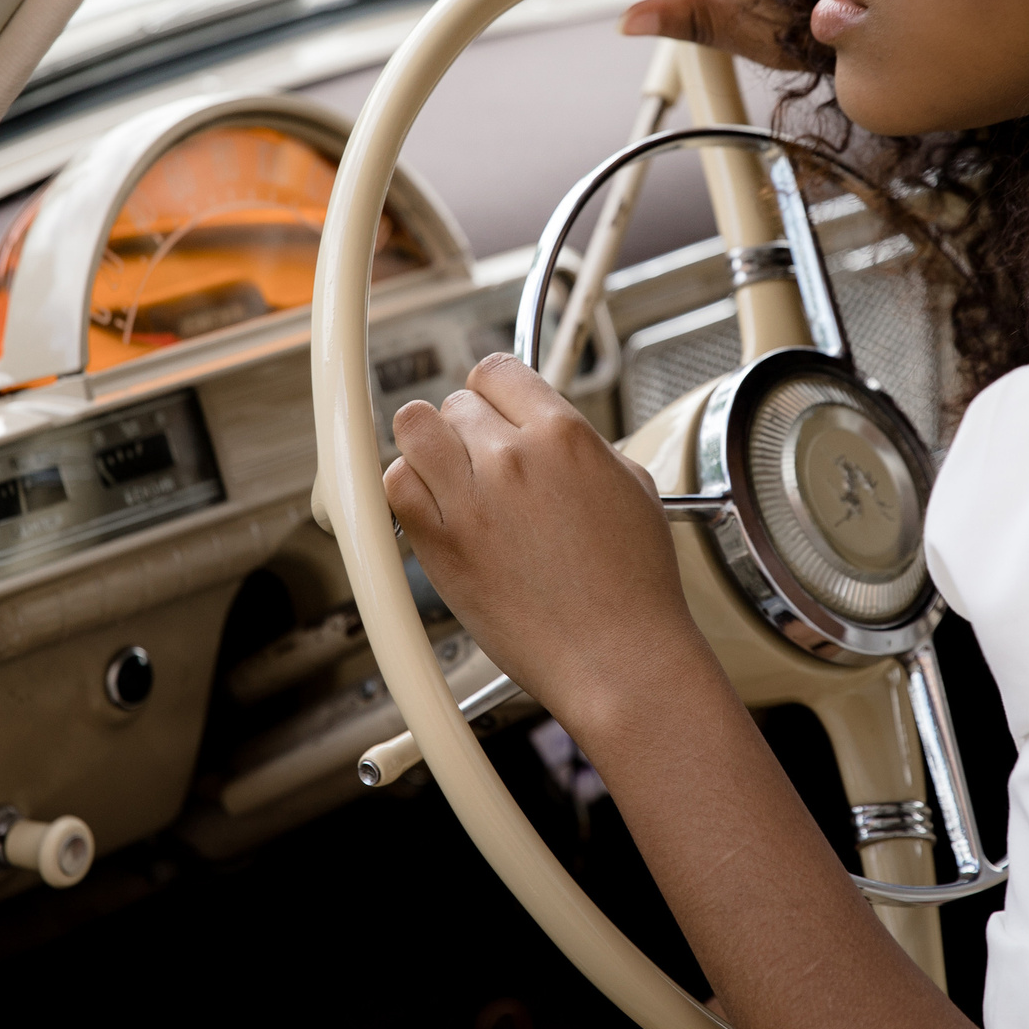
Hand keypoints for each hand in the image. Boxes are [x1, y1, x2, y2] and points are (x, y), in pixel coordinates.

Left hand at [385, 353, 712, 733]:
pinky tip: (431, 507)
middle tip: (482, 463)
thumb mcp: (632, 486)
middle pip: (455, 403)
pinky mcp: (440, 544)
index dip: (494, 391)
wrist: (618, 657)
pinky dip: (405, 490)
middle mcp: (512, 458)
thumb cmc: (633, 586)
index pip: (498, 370)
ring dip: (427, 446)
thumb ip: (583, 445)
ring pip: (413, 428)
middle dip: (466, 428)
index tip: (494, 411)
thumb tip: (549, 433)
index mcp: (563, 435)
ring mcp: (471, 500)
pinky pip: (394, 486)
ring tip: (446, 475)